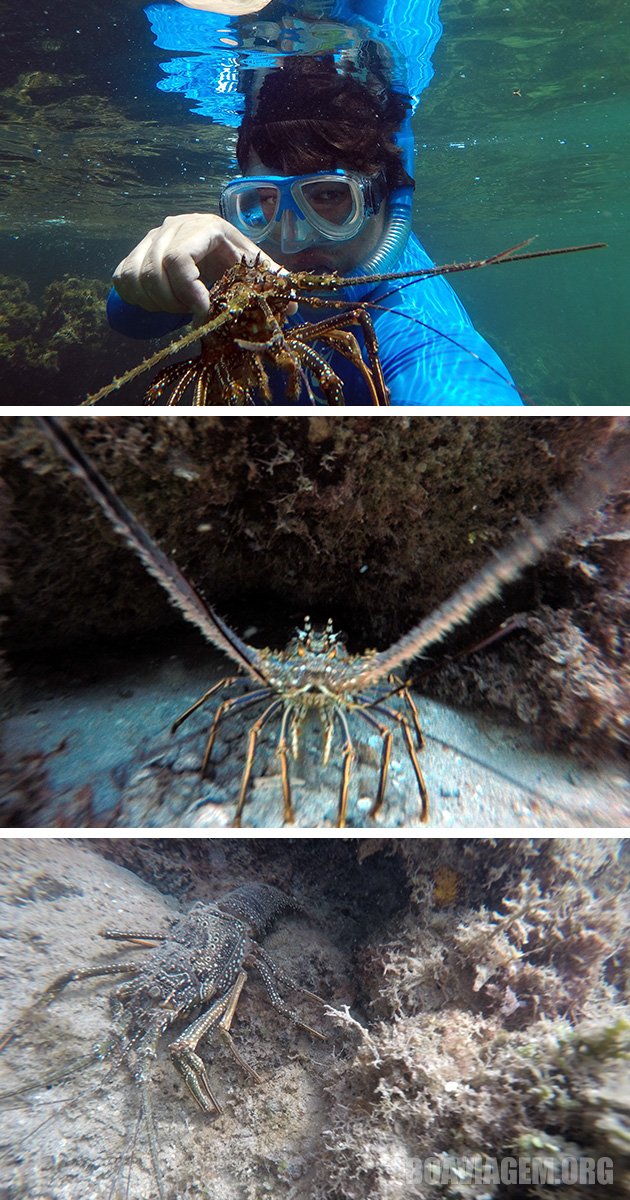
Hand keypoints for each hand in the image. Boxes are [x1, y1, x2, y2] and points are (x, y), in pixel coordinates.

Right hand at [112, 214, 284, 317]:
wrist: (213, 254)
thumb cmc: (236, 263)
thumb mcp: (255, 269)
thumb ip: (272, 282)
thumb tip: (290, 306)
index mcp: (206, 227)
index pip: (180, 258)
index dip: (187, 290)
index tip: (202, 311)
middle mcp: (174, 226)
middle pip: (156, 270)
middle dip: (173, 302)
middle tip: (191, 312)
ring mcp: (150, 238)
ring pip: (137, 276)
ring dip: (155, 303)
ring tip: (177, 309)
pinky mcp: (134, 252)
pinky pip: (123, 279)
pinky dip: (136, 298)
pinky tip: (156, 305)